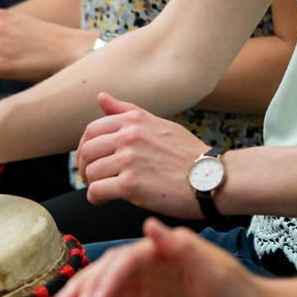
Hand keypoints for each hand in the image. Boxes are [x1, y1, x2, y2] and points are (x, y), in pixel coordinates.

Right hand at [53, 217, 269, 296]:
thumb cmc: (239, 293)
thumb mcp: (214, 271)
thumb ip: (182, 248)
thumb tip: (149, 224)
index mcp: (168, 247)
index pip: (128, 259)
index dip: (107, 278)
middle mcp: (156, 256)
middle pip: (112, 266)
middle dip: (88, 285)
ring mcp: (153, 274)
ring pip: (111, 279)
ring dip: (88, 291)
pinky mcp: (153, 291)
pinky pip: (119, 293)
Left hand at [76, 92, 207, 217]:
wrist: (212, 178)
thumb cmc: (188, 155)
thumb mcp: (159, 124)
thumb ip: (127, 112)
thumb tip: (101, 96)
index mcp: (134, 120)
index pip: (91, 130)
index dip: (85, 148)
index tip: (90, 161)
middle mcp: (130, 136)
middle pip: (87, 151)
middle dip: (84, 167)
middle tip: (92, 179)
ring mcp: (130, 160)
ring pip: (91, 172)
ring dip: (91, 184)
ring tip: (102, 191)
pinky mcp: (131, 185)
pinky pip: (97, 191)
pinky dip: (95, 198)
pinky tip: (104, 200)